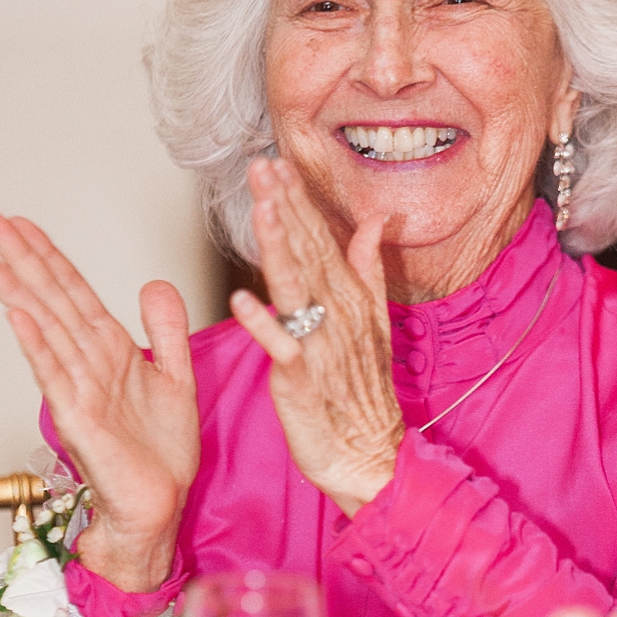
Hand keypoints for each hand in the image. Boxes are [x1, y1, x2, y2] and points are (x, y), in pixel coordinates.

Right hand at [0, 215, 198, 591]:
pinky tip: (19, 316)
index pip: (74, 292)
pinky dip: (37, 345)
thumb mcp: (177, 377)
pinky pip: (55, 375)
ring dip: (17, 291)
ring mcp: (80, 390)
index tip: (22, 225)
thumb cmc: (161, 454)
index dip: (50, 256)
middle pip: (51, 301)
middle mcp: (90, 365)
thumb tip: (154, 284)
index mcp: (112, 352)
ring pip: (45, 329)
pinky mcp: (79, 419)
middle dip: (22, 259)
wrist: (160, 506)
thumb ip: (166, 330)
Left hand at [230, 158, 403, 517]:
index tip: (274, 163)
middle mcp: (335, 314)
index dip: (296, 201)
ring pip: (295, 286)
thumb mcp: (373, 322)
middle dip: (283, 206)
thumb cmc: (363, 392)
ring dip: (278, 246)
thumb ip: (369, 267)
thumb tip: (374, 220)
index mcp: (348, 298)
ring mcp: (320, 345)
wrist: (370, 454)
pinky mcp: (303, 380)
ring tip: (261, 208)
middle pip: (306, 251)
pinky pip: (283, 347)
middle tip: (261, 165)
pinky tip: (242, 298)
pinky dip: (264, 323)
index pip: (320, 238)